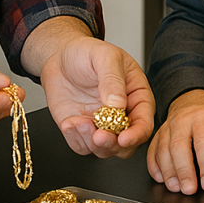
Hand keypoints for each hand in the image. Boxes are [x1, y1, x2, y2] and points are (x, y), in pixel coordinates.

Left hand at [21, 17, 154, 157]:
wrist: (59, 56)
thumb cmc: (87, 52)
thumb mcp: (104, 56)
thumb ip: (113, 80)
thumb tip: (119, 105)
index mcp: (136, 96)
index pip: (144, 122)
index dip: (137, 134)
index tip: (124, 138)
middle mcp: (121, 115)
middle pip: (127, 144)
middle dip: (113, 145)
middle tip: (99, 137)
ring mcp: (101, 125)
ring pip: (105, 150)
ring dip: (92, 143)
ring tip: (78, 122)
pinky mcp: (81, 131)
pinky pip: (82, 147)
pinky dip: (75, 139)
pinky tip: (69, 122)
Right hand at [147, 90, 203, 193]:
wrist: (194, 105)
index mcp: (203, 119)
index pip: (203, 143)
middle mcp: (182, 122)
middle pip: (178, 146)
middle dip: (183, 171)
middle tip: (189, 190)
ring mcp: (166, 128)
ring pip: (162, 150)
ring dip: (168, 172)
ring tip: (176, 188)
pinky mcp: (156, 136)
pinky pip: (152, 152)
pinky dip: (154, 167)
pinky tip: (161, 179)